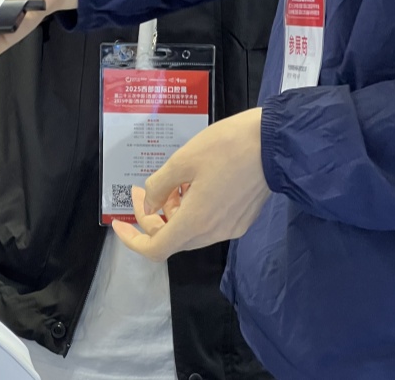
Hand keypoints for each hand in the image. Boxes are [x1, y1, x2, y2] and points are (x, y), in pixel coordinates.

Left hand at [112, 108, 270, 260]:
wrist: (274, 144)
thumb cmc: (225, 147)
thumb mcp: (183, 160)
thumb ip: (159, 185)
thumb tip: (149, 204)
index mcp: (196, 221)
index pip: (156, 249)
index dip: (133, 240)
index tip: (120, 222)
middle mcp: (213, 232)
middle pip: (172, 239)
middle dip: (152, 217)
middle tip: (141, 189)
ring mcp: (231, 228)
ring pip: (191, 231)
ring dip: (173, 212)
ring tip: (170, 181)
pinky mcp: (243, 219)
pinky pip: (209, 223)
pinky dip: (193, 210)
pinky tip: (193, 184)